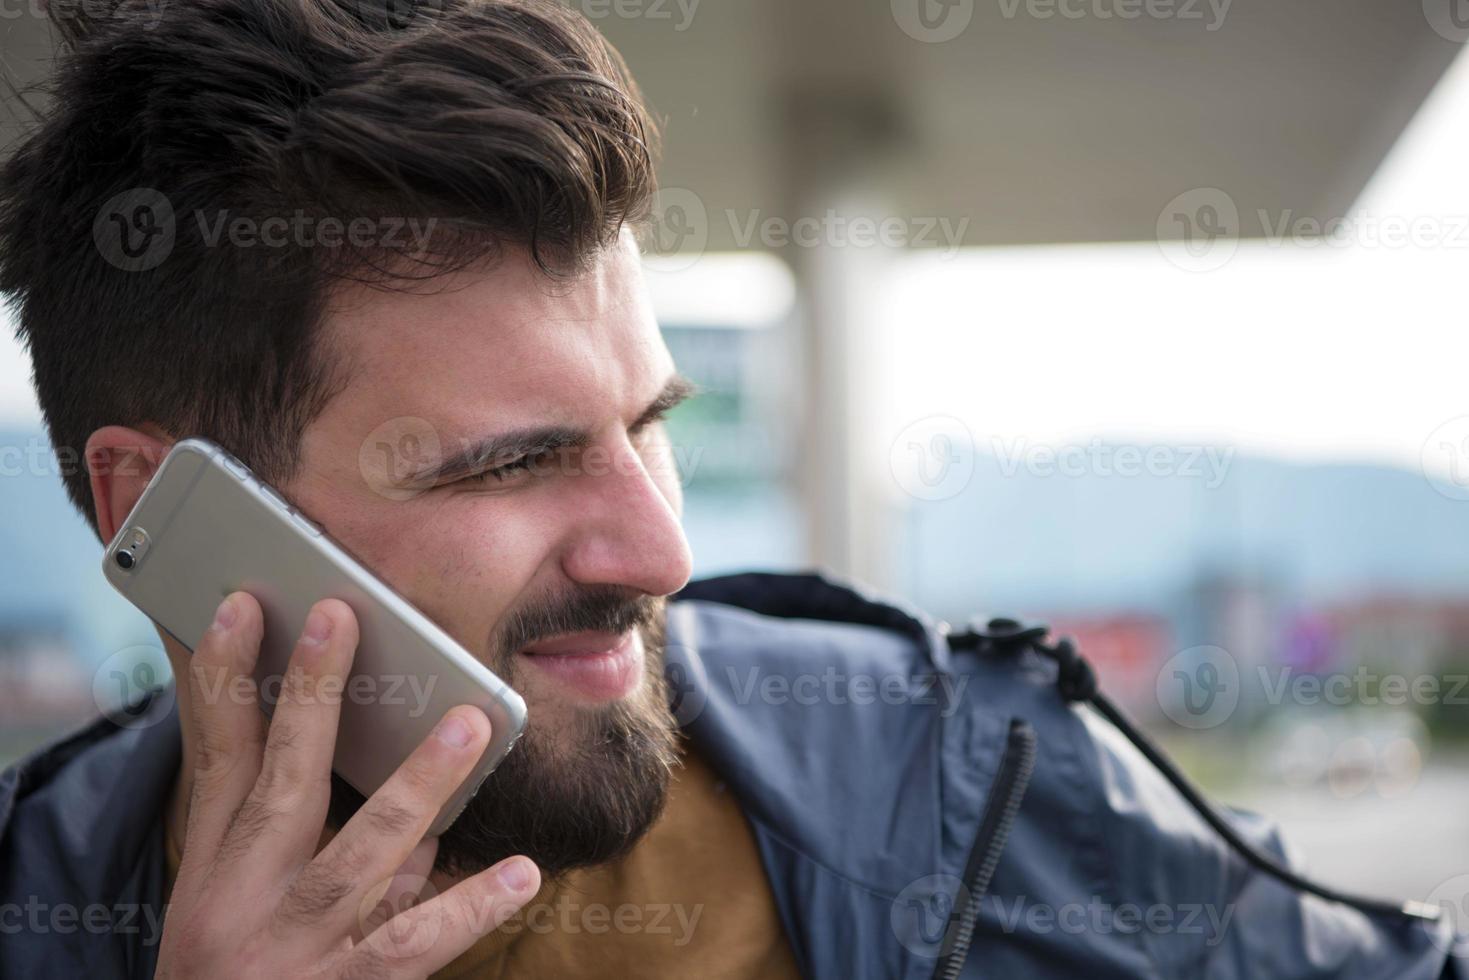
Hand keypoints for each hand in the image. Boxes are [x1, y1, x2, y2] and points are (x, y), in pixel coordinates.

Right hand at [156, 591, 538, 977]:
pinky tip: (521, 874)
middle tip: (338, 617)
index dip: (221, 680)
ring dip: (417, 785)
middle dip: (308, 698)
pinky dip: (467, 910)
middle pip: (281, 783)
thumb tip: (409, 797)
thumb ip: (317, 849)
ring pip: (358, 853)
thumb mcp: (238, 911)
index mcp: (215, 871)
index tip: (238, 607)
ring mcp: (293, 948)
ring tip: (471, 723)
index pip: (215, 760)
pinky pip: (411, 945)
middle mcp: (243, 902)